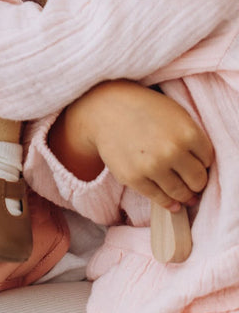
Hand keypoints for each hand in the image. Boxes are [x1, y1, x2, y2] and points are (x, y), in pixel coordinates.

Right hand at [49, 80, 213, 209]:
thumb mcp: (175, 114)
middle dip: (194, 181)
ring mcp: (152, 166)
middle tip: (188, 179)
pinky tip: (171, 202)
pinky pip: (160, 199)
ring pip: (181, 193)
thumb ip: (193, 139)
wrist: (104, 109)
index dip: (201, 162)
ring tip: (181, 191)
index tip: (192, 161)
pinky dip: (168, 203)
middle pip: (198, 180)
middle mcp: (172, 151)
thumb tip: (203, 172)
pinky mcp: (134, 178)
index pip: (208, 161)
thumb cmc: (142, 109)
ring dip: (184, 195)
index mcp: (188, 132)